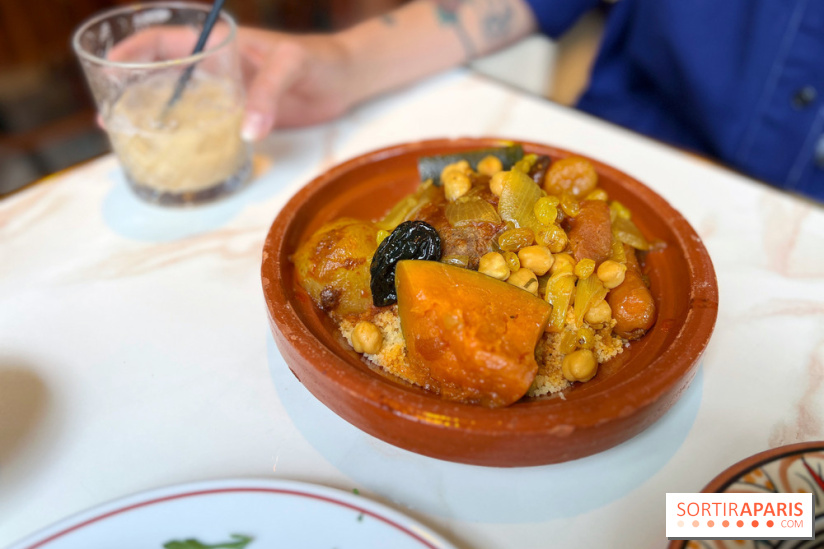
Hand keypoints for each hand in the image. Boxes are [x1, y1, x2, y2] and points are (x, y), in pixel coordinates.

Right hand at [108, 26, 355, 139]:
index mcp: (218, 45)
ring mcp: (224, 94)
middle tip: (109, 117)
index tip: (108, 72)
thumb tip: (247, 131)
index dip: (131, 53)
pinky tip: (173, 152)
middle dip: (131, 91)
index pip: (162, 41)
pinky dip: (185, 136)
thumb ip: (268, 93)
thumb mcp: (291, 66)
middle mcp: (214, 68)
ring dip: (154, 117)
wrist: (344, 81)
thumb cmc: (318, 61)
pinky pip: (204, 125)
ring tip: (129, 138)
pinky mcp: (238, 117)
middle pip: (160, 75)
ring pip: (179, 102)